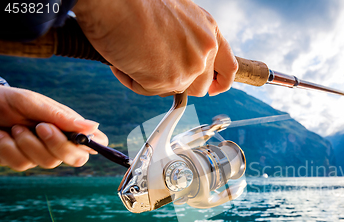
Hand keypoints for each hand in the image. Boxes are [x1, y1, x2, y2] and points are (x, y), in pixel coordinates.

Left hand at [0, 86, 107, 170]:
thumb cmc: (9, 100)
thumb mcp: (35, 103)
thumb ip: (62, 117)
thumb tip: (94, 127)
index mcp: (69, 126)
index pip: (95, 142)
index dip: (94, 145)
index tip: (82, 140)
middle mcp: (59, 142)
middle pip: (76, 159)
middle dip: (58, 145)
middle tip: (41, 127)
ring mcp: (40, 154)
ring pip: (48, 162)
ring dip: (27, 142)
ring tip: (15, 126)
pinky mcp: (21, 161)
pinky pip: (22, 165)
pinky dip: (8, 148)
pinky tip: (2, 135)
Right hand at [72, 0, 237, 96]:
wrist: (115, 2)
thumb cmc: (137, 4)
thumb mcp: (177, 19)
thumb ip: (188, 42)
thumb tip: (180, 62)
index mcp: (209, 31)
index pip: (228, 67)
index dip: (221, 82)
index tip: (213, 89)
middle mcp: (205, 49)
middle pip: (200, 87)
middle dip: (181, 84)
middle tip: (158, 70)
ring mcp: (190, 66)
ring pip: (173, 91)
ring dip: (154, 81)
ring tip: (136, 55)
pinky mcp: (170, 80)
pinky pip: (149, 91)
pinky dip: (133, 79)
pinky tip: (124, 59)